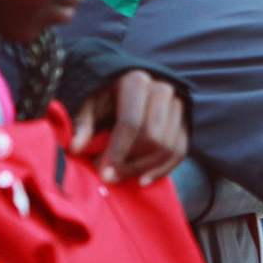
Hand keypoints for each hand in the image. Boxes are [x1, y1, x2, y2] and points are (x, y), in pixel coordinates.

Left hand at [70, 69, 188, 185]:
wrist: (132, 90)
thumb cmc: (106, 98)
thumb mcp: (90, 104)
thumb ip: (83, 125)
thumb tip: (77, 148)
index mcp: (135, 82)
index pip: (131, 124)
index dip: (117, 151)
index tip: (104, 174)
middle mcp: (162, 90)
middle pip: (153, 137)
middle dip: (131, 163)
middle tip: (112, 178)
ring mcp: (178, 105)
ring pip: (168, 147)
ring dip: (145, 168)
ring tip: (123, 177)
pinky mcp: (186, 121)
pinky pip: (180, 151)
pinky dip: (163, 169)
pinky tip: (144, 180)